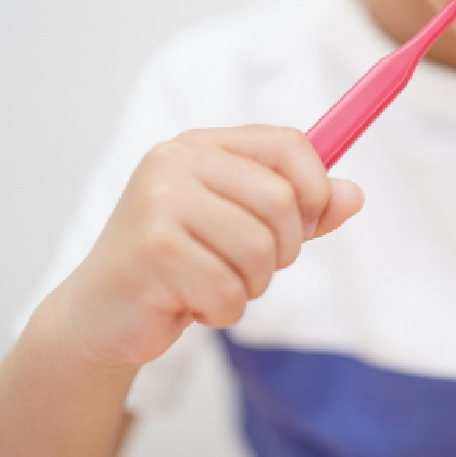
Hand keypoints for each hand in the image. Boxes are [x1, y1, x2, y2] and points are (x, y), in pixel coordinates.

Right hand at [50, 126, 362, 367]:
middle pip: (282, 200)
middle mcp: (177, 162)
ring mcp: (160, 201)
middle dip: (281, 250)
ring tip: (212, 284)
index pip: (289, 143)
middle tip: (246, 267)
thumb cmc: (180, 265)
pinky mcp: (153, 248)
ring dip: (250, 285)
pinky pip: (229, 289)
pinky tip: (190, 304)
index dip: (316, 187)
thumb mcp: (245, 228)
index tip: (308, 222)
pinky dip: (223, 310)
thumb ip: (301, 210)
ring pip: (260, 249)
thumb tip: (354, 194)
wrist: (101, 313)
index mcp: (203, 146)